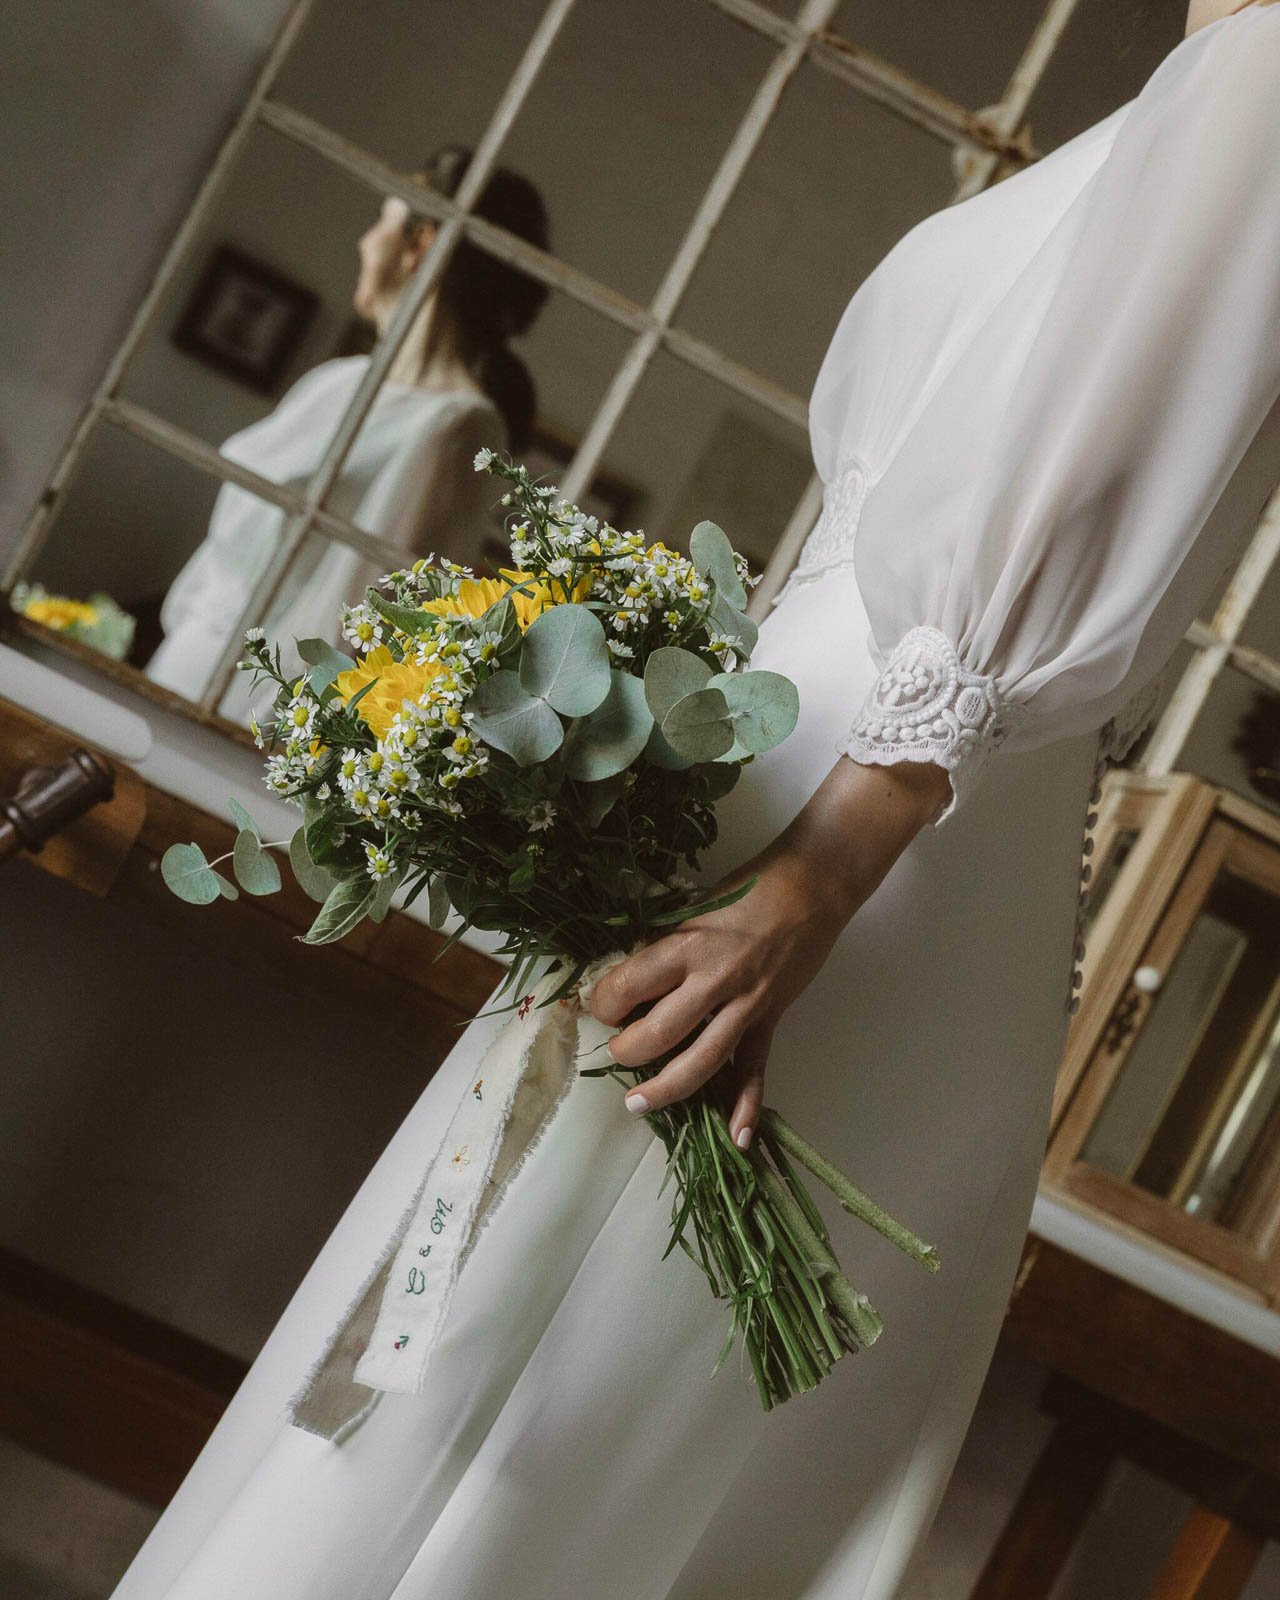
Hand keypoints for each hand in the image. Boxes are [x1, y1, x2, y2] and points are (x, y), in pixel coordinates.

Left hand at [587, 755, 951, 1149]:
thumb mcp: (694, 909)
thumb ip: (665, 947)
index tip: (599, 1005)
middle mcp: (714, 981)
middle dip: (627, 1050)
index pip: (628, 987)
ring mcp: (745, 1005)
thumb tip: (630, 977)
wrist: (812, 886)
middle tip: (616, 1052)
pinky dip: (747, 1106)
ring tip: (636, 1103)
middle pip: (658, 1033)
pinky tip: (737, 1139)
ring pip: (701, 1062)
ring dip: (665, 1088)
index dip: (603, 1002)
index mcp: (687, 945)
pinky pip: (755, 1069)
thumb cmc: (749, 888)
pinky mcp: (770, 1019)